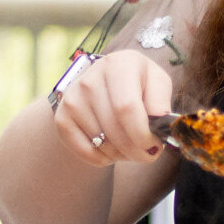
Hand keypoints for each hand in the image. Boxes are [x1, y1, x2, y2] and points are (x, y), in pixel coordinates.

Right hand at [52, 50, 174, 167]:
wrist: (105, 82)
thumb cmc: (138, 85)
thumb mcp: (157, 84)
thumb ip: (161, 102)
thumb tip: (161, 124)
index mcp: (118, 65)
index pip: (127, 109)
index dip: (142, 135)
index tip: (154, 146)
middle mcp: (90, 79)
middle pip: (114, 130)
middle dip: (136, 151)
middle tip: (147, 154)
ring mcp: (72, 99)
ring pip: (102, 144)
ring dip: (121, 154)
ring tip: (129, 145)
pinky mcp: (62, 118)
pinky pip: (86, 152)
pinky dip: (103, 158)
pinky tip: (112, 147)